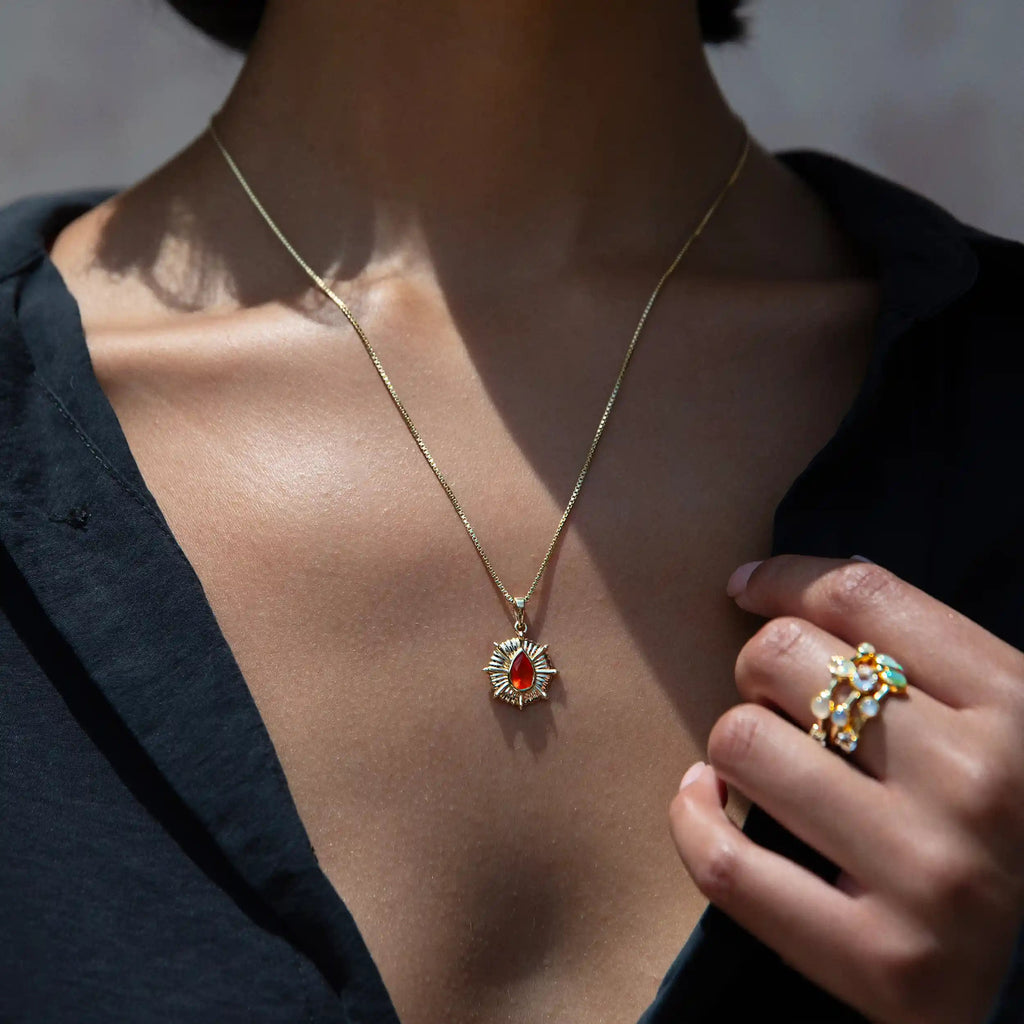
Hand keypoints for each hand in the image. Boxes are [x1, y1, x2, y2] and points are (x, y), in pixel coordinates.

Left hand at [669, 555, 1023, 1023]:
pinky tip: (703, 799)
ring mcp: (930, 874)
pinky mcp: (881, 960)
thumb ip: (924, 660)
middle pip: (784, 656)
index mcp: (1018, 708)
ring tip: (759, 763)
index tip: (747, 588)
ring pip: (743, 739)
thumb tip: (787, 588)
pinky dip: (691, 817)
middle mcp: (979, 782)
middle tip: (777, 702)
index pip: (861, 595)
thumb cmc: (1013, 829)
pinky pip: (724, 860)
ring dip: (733, 743)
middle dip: (760, 668)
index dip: (784, 577)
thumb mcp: (1005, 725)